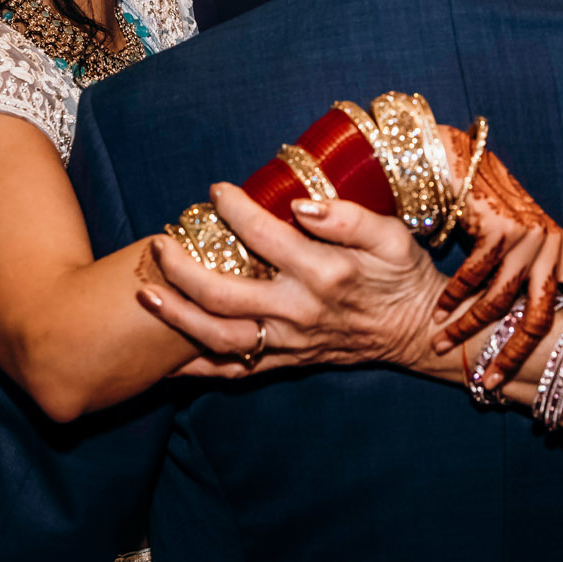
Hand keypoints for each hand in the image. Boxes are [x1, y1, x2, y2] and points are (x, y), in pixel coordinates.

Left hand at [138, 184, 446, 377]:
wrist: (418, 330)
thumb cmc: (403, 275)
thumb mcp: (390, 235)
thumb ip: (347, 216)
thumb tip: (300, 204)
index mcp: (324, 273)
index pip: (264, 237)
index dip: (234, 210)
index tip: (216, 190)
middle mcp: (299, 311)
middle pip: (223, 295)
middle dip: (182, 269)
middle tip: (159, 244)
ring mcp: (289, 342)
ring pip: (219, 338)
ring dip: (176, 318)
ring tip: (144, 296)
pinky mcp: (287, 361)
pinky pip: (233, 371)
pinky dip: (196, 367)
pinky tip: (165, 357)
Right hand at [428, 139, 562, 386]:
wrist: (466, 163)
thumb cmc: (493, 209)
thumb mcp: (524, 242)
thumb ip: (532, 275)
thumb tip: (524, 327)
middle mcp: (552, 245)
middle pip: (537, 319)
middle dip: (510, 356)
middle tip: (489, 382)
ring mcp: (527, 238)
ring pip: (496, 301)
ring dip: (464, 327)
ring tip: (440, 344)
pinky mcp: (499, 230)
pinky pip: (472, 278)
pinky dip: (451, 298)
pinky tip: (437, 312)